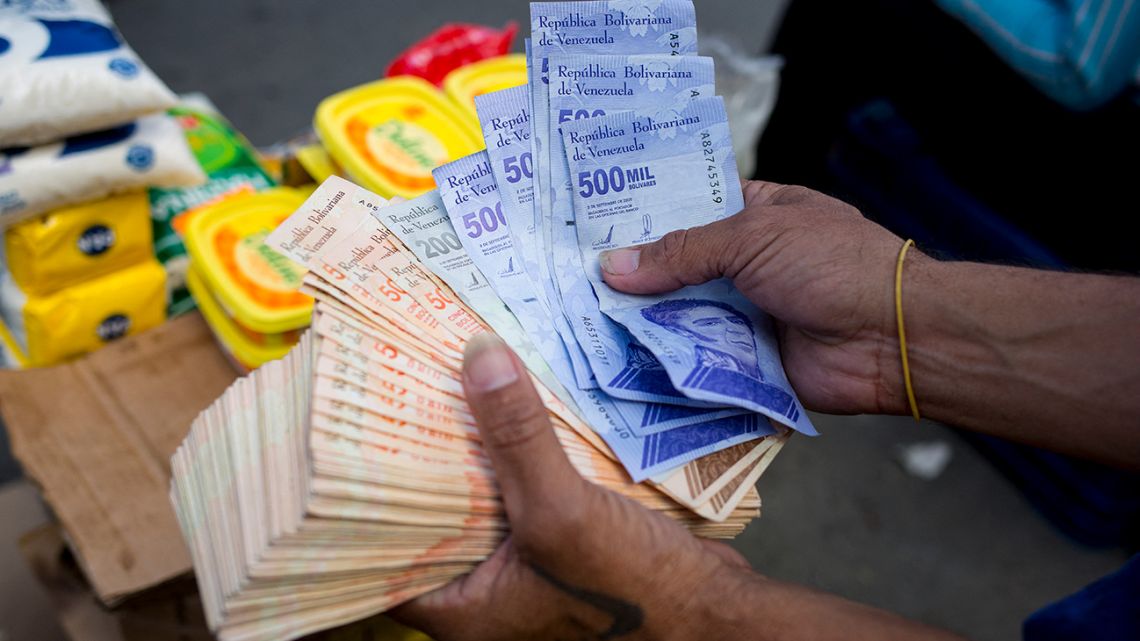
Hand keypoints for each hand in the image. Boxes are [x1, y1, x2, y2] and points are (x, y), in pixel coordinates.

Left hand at [391, 333, 751, 639]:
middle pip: (429, 508)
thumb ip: (518, 437)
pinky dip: (513, 449)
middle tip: (394, 387)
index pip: (378, 548)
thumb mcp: (563, 511)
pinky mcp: (553, 538)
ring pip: (478, 491)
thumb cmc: (634, 590)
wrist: (713, 611)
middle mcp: (481, 587)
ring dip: (472, 443)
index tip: (344, 434)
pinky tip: (508, 403)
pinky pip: (518, 485)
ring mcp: (519, 562)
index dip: (358, 495)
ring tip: (442, 379)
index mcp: (458, 606)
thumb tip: (476, 356)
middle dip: (417, 451)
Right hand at [600, 181, 909, 415]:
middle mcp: (746, 263)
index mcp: (754, 214)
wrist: (892, 338)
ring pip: (682, 316)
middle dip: (633, 275)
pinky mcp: (746, 361)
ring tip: (579, 319)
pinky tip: (616, 361)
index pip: (687, 208)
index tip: (588, 224)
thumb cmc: (832, 265)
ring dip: (642, 321)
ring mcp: (745, 313)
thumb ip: (681, 252)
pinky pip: (698, 360)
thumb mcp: (752, 237)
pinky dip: (666, 362)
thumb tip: (614, 267)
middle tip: (568, 278)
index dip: (643, 215)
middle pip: (677, 267)